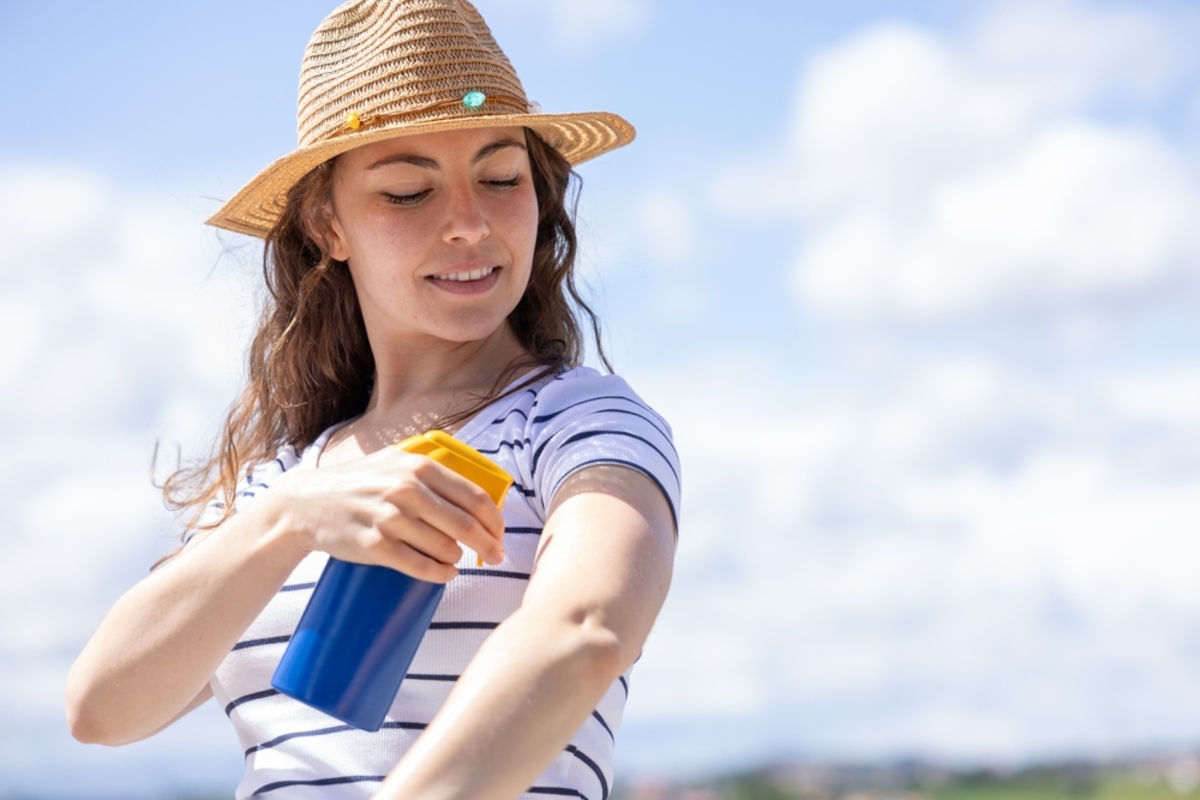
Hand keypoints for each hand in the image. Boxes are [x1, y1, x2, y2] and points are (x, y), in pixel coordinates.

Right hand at [272, 447, 505, 581]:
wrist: (305, 503)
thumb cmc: (358, 482)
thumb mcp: (395, 461)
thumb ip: (432, 470)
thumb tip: (475, 490)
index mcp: (418, 466)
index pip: (474, 497)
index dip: (495, 520)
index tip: (501, 533)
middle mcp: (406, 490)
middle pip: (466, 526)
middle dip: (489, 545)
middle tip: (498, 556)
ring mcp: (389, 519)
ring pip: (445, 549)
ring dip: (458, 558)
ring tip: (456, 559)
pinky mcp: (374, 546)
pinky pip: (421, 567)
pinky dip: (440, 574)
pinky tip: (446, 573)